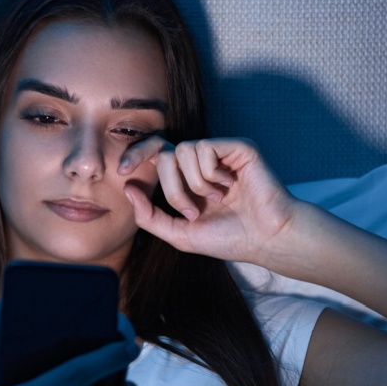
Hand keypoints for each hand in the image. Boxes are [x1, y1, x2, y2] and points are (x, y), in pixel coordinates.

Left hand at [118, 136, 301, 263]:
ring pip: (183, 151)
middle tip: (193, 212)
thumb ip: (150, 216)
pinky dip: (211, 174)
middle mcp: (203, 160)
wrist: (265, 238)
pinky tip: (230, 186)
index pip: (155, 152)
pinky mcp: (237, 146)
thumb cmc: (229, 238)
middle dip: (173, 189)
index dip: (135, 153)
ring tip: (217, 200)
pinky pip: (204, 148)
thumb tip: (128, 187)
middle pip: (165, 154)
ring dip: (195, 185)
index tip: (121, 169)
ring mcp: (221, 151)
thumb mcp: (180, 234)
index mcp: (188, 176)